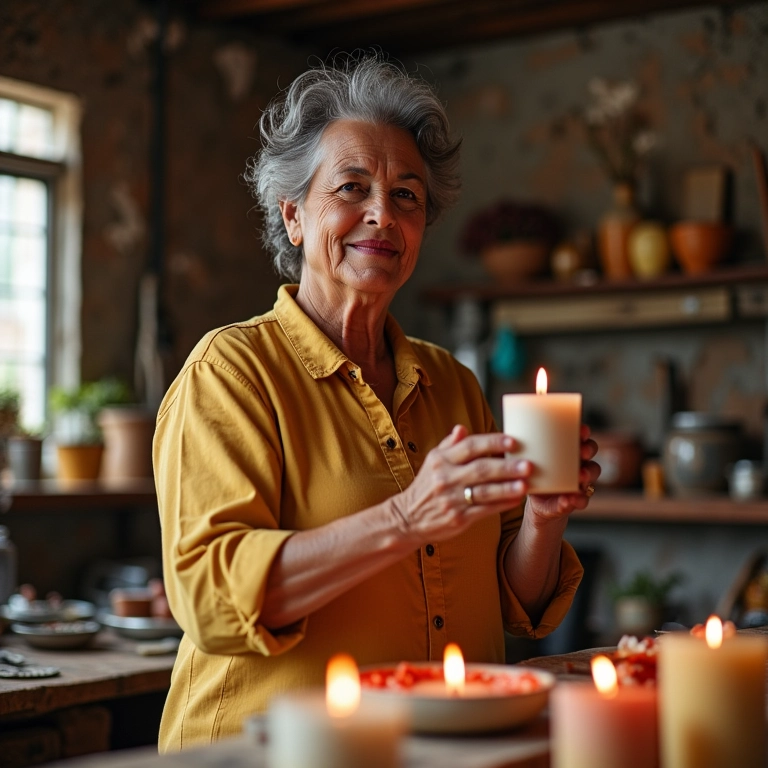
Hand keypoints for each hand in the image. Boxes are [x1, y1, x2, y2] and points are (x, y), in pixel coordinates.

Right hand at [390, 424, 530, 545]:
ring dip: (507, 487)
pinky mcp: (457, 518)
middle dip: (506, 467)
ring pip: (484, 491)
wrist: (407, 518)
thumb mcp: (432, 462)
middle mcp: (445, 478)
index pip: (470, 446)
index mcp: (440, 460)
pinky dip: (501, 504)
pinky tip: (515, 499)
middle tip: (527, 464)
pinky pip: (484, 510)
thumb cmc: (426, 487)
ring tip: (525, 484)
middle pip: (480, 469)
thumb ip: (449, 445)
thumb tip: (462, 428)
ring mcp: (451, 499)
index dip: (492, 443)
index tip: (512, 442)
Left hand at [527, 424, 599, 522]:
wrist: (537, 504)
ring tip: (581, 477)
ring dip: (589, 473)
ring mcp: (581, 480)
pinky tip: (570, 499)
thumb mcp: (526, 467)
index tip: (582, 431)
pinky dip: (579, 499)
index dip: (583, 431)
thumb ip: (524, 461)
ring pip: (593, 472)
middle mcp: (577, 461)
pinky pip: (583, 498)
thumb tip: (521, 457)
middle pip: (590, 449)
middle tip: (582, 453)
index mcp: (566, 449)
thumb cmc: (532, 477)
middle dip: (588, 449)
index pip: (579, 435)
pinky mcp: (578, 498)